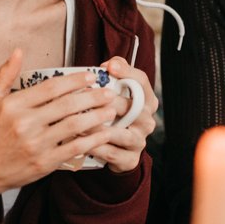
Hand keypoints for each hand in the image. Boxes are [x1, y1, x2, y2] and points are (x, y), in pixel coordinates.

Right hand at [0, 49, 124, 200]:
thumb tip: (18, 51)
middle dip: (92, 96)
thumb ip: (5, 75)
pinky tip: (104, 133)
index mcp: (13, 105)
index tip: (90, 76)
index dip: (74, 80)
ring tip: (111, 109)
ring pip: (74, 126)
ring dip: (97, 116)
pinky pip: (74, 148)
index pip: (51, 87)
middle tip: (108, 91)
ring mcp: (36, 144)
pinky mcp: (44, 163)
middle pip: (67, 105)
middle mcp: (25, 124)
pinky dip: (92, 140)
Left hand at [85, 56, 158, 173]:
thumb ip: (115, 73)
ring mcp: (140, 141)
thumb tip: (109, 64)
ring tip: (77, 122)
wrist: (115, 150)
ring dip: (97, 127)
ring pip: (119, 133)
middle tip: (85, 97)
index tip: (109, 67)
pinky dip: (94, 147)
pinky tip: (79, 141)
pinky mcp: (130, 159)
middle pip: (130, 107)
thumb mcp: (116, 93)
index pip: (142, 82)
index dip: (127, 73)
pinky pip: (111, 153)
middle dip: (106, 101)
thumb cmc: (112, 115)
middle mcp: (147, 120)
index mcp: (146, 101)